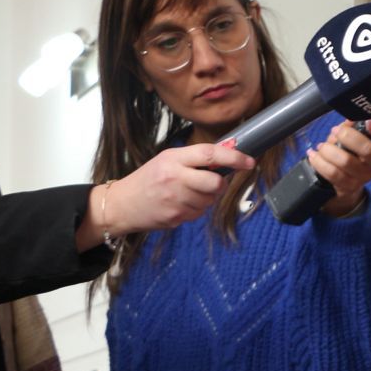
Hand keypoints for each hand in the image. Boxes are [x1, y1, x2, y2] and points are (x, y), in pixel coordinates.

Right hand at [78, 142, 253, 249]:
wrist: (122, 204)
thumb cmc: (148, 180)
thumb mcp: (168, 160)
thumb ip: (195, 158)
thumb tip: (229, 154)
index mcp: (173, 159)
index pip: (210, 154)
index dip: (234, 157)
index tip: (249, 162)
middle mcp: (174, 178)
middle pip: (215, 183)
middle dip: (220, 185)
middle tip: (213, 183)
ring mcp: (175, 199)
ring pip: (209, 200)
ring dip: (205, 198)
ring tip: (186, 193)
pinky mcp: (175, 216)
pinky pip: (199, 213)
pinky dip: (195, 209)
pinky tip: (180, 204)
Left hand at [308, 119, 370, 216]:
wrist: (344, 185)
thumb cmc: (347, 155)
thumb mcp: (349, 139)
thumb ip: (349, 128)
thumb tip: (349, 118)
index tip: (369, 121)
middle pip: (367, 150)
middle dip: (348, 137)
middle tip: (335, 132)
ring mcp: (363, 176)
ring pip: (346, 162)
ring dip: (328, 151)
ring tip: (321, 147)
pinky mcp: (349, 186)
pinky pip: (333, 173)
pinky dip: (320, 162)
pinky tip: (314, 156)